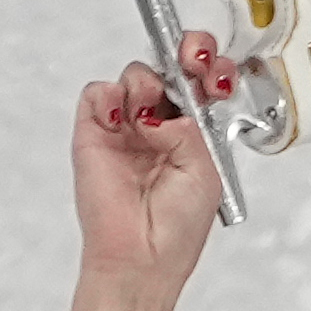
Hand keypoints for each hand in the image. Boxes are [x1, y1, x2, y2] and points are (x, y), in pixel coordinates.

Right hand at [69, 31, 239, 297]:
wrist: (141, 257)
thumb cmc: (176, 227)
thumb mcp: (206, 170)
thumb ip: (191, 127)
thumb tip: (164, 110)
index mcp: (193, 133)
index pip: (202, 84)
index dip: (211, 69)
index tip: (216, 72)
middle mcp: (160, 124)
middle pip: (170, 67)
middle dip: (187, 53)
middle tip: (193, 60)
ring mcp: (126, 126)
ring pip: (136, 74)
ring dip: (148, 84)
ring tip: (149, 121)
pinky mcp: (94, 132)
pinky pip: (97, 92)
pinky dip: (109, 98)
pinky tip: (123, 124)